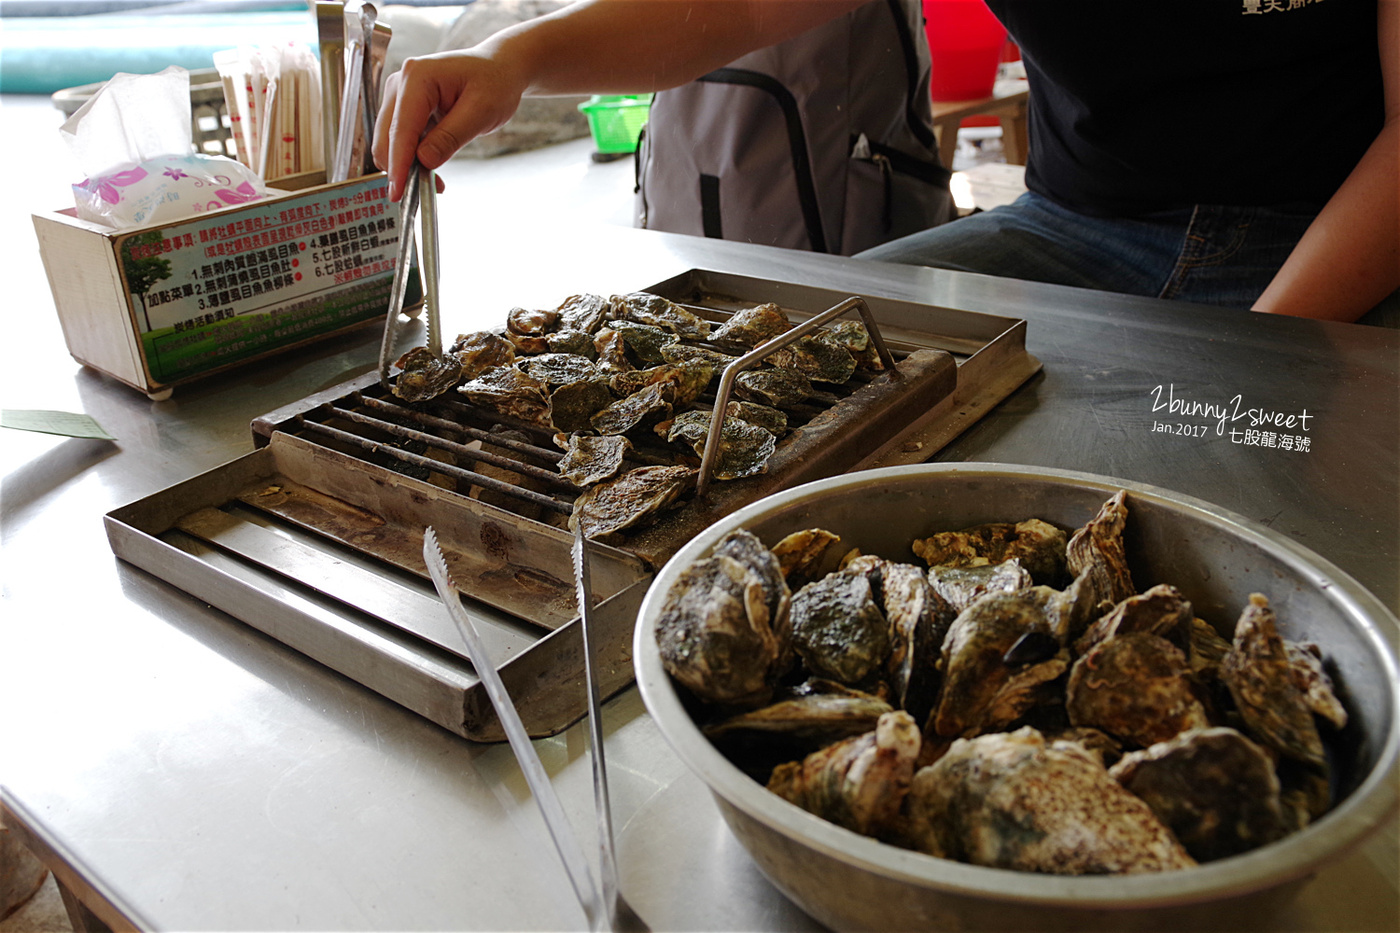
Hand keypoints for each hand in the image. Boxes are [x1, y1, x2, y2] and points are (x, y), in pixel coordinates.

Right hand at [372, 50, 527, 200]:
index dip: (399, 163)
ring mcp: (400, 95)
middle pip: (388, 136)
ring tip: (435, 182)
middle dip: (401, 167)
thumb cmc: (494, 83)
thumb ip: (451, 137)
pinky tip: (431, 170)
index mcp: (418, 77)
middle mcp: (401, 83)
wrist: (499, 69)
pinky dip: (412, 158)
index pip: (401, 128)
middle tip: (426, 192)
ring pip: (391, 141)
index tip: (397, 192)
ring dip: (407, 165)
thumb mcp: (481, 112)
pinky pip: (401, 140)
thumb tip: (424, 161)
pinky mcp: (405, 108)